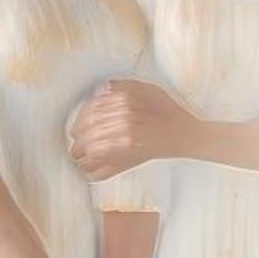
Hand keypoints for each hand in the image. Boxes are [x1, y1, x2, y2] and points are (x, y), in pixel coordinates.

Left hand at [69, 79, 195, 180]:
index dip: (79, 121)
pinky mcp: (130, 154)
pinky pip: (103, 161)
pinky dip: (92, 168)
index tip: (75, 130)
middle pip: (88, 128)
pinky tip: (87, 171)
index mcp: (124, 101)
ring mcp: (125, 138)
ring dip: (81, 153)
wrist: (183, 134)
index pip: (91, 111)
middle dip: (77, 139)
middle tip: (75, 147)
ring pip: (92, 146)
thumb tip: (103, 88)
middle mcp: (122, 118)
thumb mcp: (147, 89)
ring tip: (78, 158)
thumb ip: (124, 86)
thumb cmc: (168, 111)